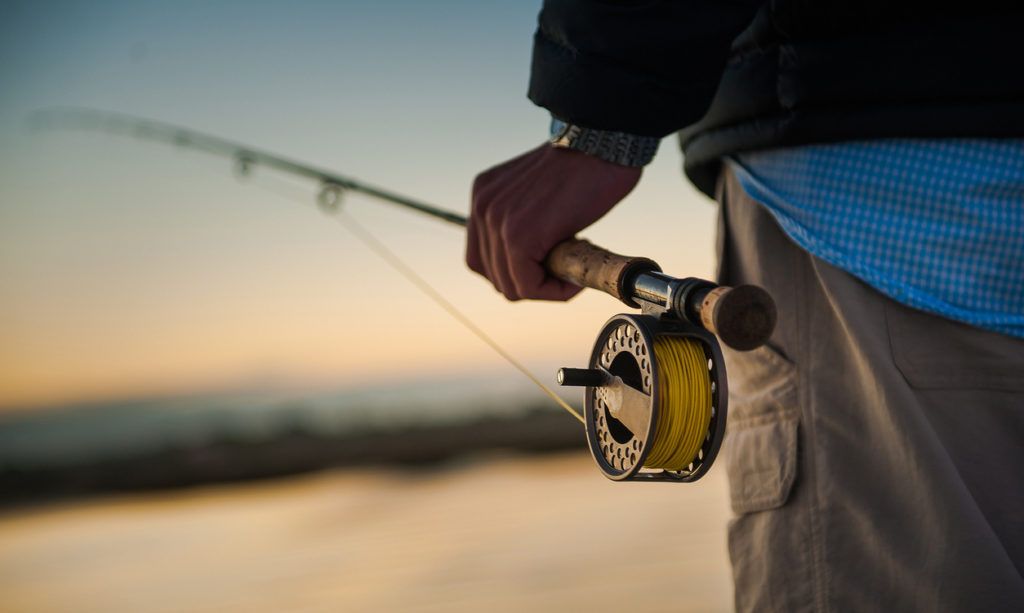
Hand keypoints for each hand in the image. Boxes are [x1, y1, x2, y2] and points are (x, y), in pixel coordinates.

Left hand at [467, 144, 641, 300]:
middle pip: (493, 275)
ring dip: (545, 288)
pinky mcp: (519, 236)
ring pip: (511, 286)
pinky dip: (554, 291)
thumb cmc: (584, 167)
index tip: (545, 267)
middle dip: (530, 282)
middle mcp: (482, 207)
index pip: (483, 258)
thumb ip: (523, 219)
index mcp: (484, 196)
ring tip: (572, 271)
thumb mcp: (536, 192)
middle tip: (563, 271)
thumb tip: (531, 261)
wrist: (604, 145)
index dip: (514, 272)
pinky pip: (529, 285)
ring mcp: (497, 221)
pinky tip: (574, 278)